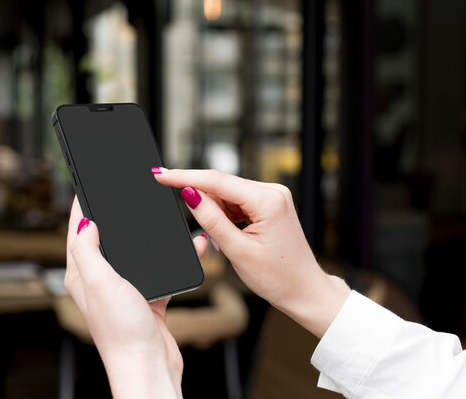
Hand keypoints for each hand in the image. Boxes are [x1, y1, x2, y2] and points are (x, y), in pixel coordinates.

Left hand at [64, 197, 207, 398]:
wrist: (150, 366)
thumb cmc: (122, 331)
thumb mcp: (100, 282)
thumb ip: (88, 250)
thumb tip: (85, 221)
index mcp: (82, 275)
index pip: (77, 233)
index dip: (80, 207)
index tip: (86, 185)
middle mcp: (100, 282)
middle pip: (105, 239)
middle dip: (114, 216)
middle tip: (122, 194)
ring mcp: (124, 290)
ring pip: (134, 253)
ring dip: (145, 236)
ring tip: (154, 215)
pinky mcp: (147, 298)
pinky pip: (160, 270)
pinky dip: (172, 258)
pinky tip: (187, 248)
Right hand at [154, 168, 349, 337]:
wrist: (304, 290)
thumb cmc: (278, 276)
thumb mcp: (237, 250)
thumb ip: (211, 219)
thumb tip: (189, 194)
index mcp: (268, 201)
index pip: (217, 181)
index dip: (184, 177)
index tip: (161, 175)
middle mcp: (273, 192)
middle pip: (222, 184)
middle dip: (200, 199)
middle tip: (193, 223)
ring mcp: (273, 196)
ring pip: (228, 193)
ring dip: (214, 211)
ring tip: (222, 241)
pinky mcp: (269, 204)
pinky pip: (237, 200)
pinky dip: (225, 214)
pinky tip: (228, 233)